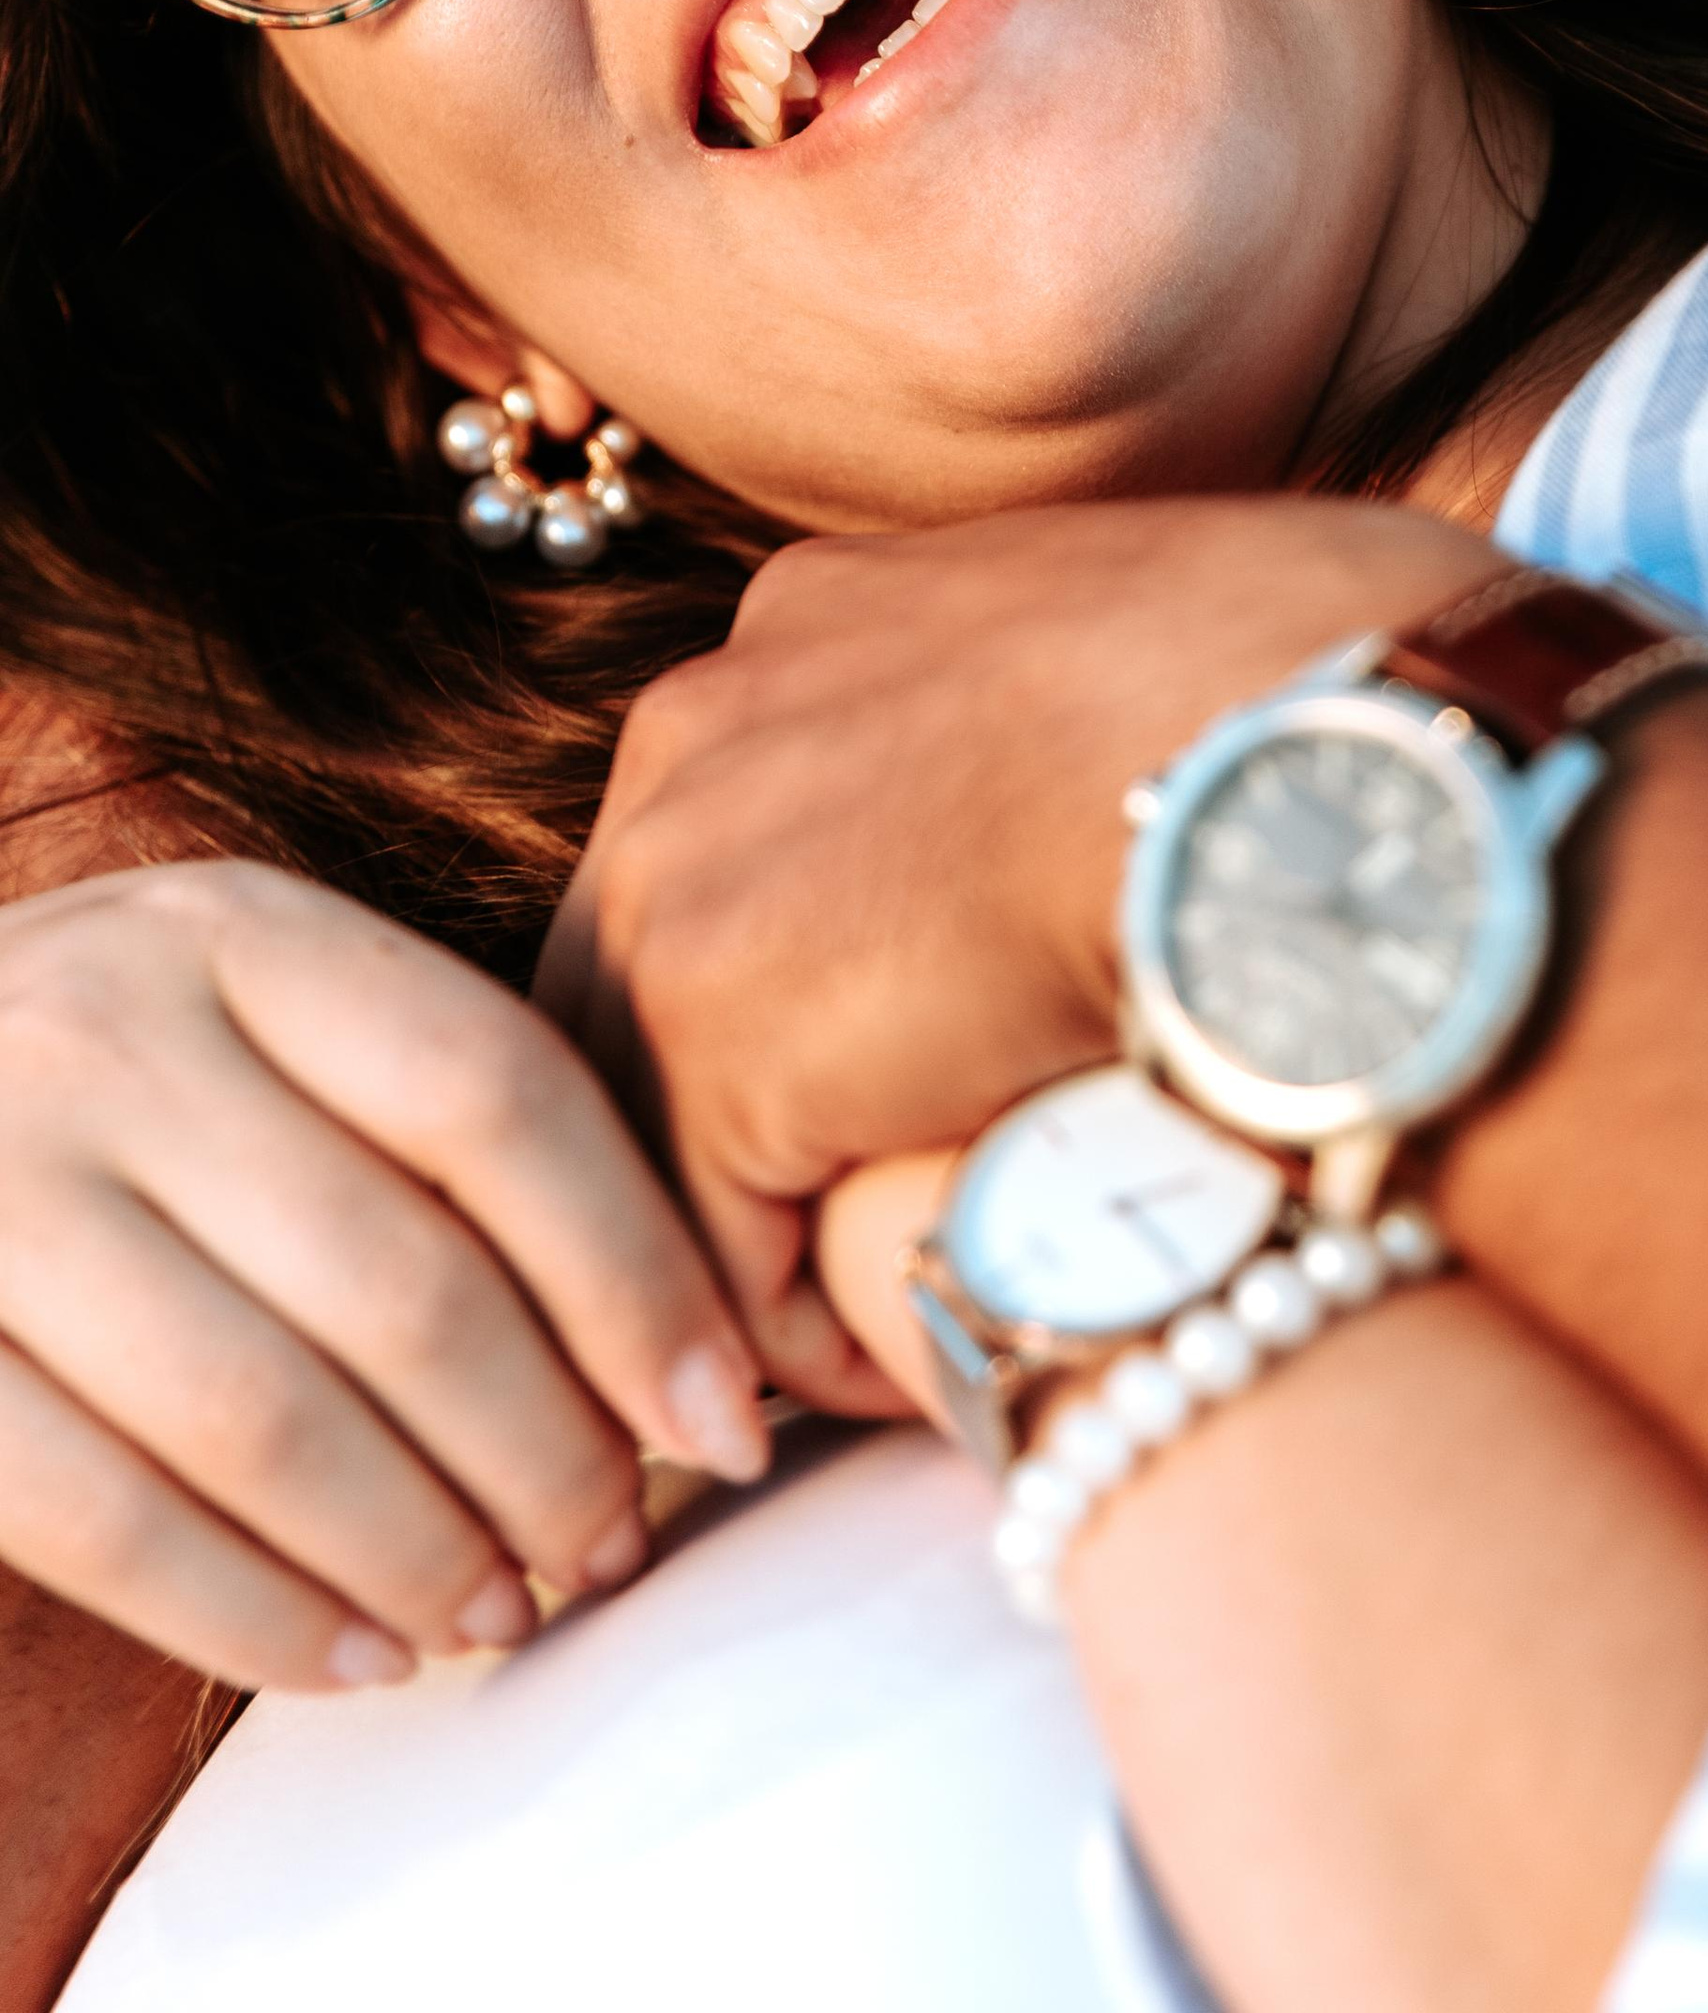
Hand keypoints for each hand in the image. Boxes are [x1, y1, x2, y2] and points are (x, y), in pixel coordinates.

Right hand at [0, 860, 770, 1692]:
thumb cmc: (129, 1085)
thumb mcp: (265, 1021)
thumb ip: (435, 1123)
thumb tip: (676, 1357)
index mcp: (242, 930)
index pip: (499, 1098)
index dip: (634, 1273)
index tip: (725, 1415)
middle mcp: (105, 1027)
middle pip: (401, 1279)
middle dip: (543, 1450)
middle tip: (612, 1545)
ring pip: (264, 1416)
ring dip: (417, 1550)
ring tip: (501, 1610)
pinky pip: (100, 1517)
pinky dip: (252, 1613)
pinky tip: (353, 1658)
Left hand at [544, 494, 1489, 1397]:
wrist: (1301, 747)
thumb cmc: (1305, 694)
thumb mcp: (1118, 648)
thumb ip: (1032, 725)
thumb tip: (1087, 812)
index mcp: (808, 623)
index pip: (736, 839)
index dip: (806, 983)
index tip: (910, 1080)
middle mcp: (705, 723)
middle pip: (651, 971)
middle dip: (740, 1115)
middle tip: (860, 1236)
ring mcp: (684, 872)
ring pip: (663, 1117)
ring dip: (768, 1239)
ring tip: (901, 1322)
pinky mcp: (715, 1033)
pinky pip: (722, 1254)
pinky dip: (817, 1339)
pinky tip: (941, 1360)